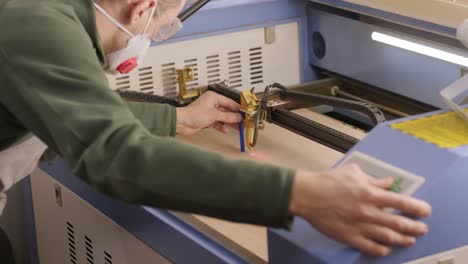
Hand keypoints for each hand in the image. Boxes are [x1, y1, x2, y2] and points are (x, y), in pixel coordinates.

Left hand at [176, 91, 241, 134]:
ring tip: (238, 127)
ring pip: (223, 117)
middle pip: (227, 110)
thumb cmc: (194, 114)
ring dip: (229, 122)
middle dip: (235, 117)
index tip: (245, 113)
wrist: (182, 123)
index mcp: (214, 97)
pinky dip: (221, 126)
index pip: (230, 102)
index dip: (238, 108)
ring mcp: (210, 112)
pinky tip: (226, 130)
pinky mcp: (207, 119)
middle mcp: (212, 103)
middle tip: (243, 122)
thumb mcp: (214, 115)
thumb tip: (238, 117)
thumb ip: (228, 116)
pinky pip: (217, 122)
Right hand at [289, 164, 431, 256]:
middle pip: (399, 223)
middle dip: (415, 227)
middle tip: (422, 228)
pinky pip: (370, 247)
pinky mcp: (349, 236)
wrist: (307, 194)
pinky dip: (382, 250)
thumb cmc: (327, 182)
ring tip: (409, 240)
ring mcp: (359, 226)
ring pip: (388, 237)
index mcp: (370, 193)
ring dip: (403, 239)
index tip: (424, 211)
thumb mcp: (353, 173)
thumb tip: (388, 182)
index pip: (402, 202)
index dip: (417, 208)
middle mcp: (368, 211)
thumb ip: (374, 179)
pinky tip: (387, 249)